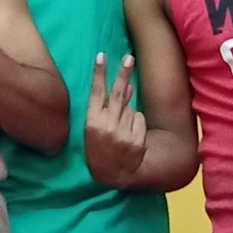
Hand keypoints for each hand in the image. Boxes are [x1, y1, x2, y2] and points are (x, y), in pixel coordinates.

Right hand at [85, 54, 147, 187]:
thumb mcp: (94, 129)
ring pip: (131, 109)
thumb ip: (107, 108)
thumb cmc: (98, 149)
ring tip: (121, 128)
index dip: (99, 74)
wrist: (111, 175)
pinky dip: (136, 124)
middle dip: (123, 74)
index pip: (97, 92)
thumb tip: (127, 87)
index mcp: (93, 122)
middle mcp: (108, 126)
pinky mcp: (137, 141)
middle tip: (129, 58)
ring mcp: (124, 134)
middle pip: (118, 93)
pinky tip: (129, 135)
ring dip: (128, 113)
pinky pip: (140, 120)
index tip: (102, 57)